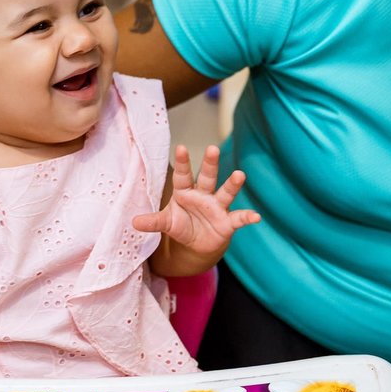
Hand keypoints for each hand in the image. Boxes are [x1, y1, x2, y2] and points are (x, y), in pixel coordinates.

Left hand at [132, 145, 259, 255]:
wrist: (198, 244)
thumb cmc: (182, 226)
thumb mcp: (167, 223)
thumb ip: (153, 221)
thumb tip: (134, 222)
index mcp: (186, 192)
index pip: (183, 175)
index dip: (182, 162)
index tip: (179, 147)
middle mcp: (204, 195)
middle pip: (208, 176)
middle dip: (210, 163)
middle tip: (212, 148)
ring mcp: (218, 207)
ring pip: (226, 192)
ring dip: (233, 184)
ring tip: (240, 175)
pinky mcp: (228, 222)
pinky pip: (239, 218)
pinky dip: (248, 217)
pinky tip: (256, 216)